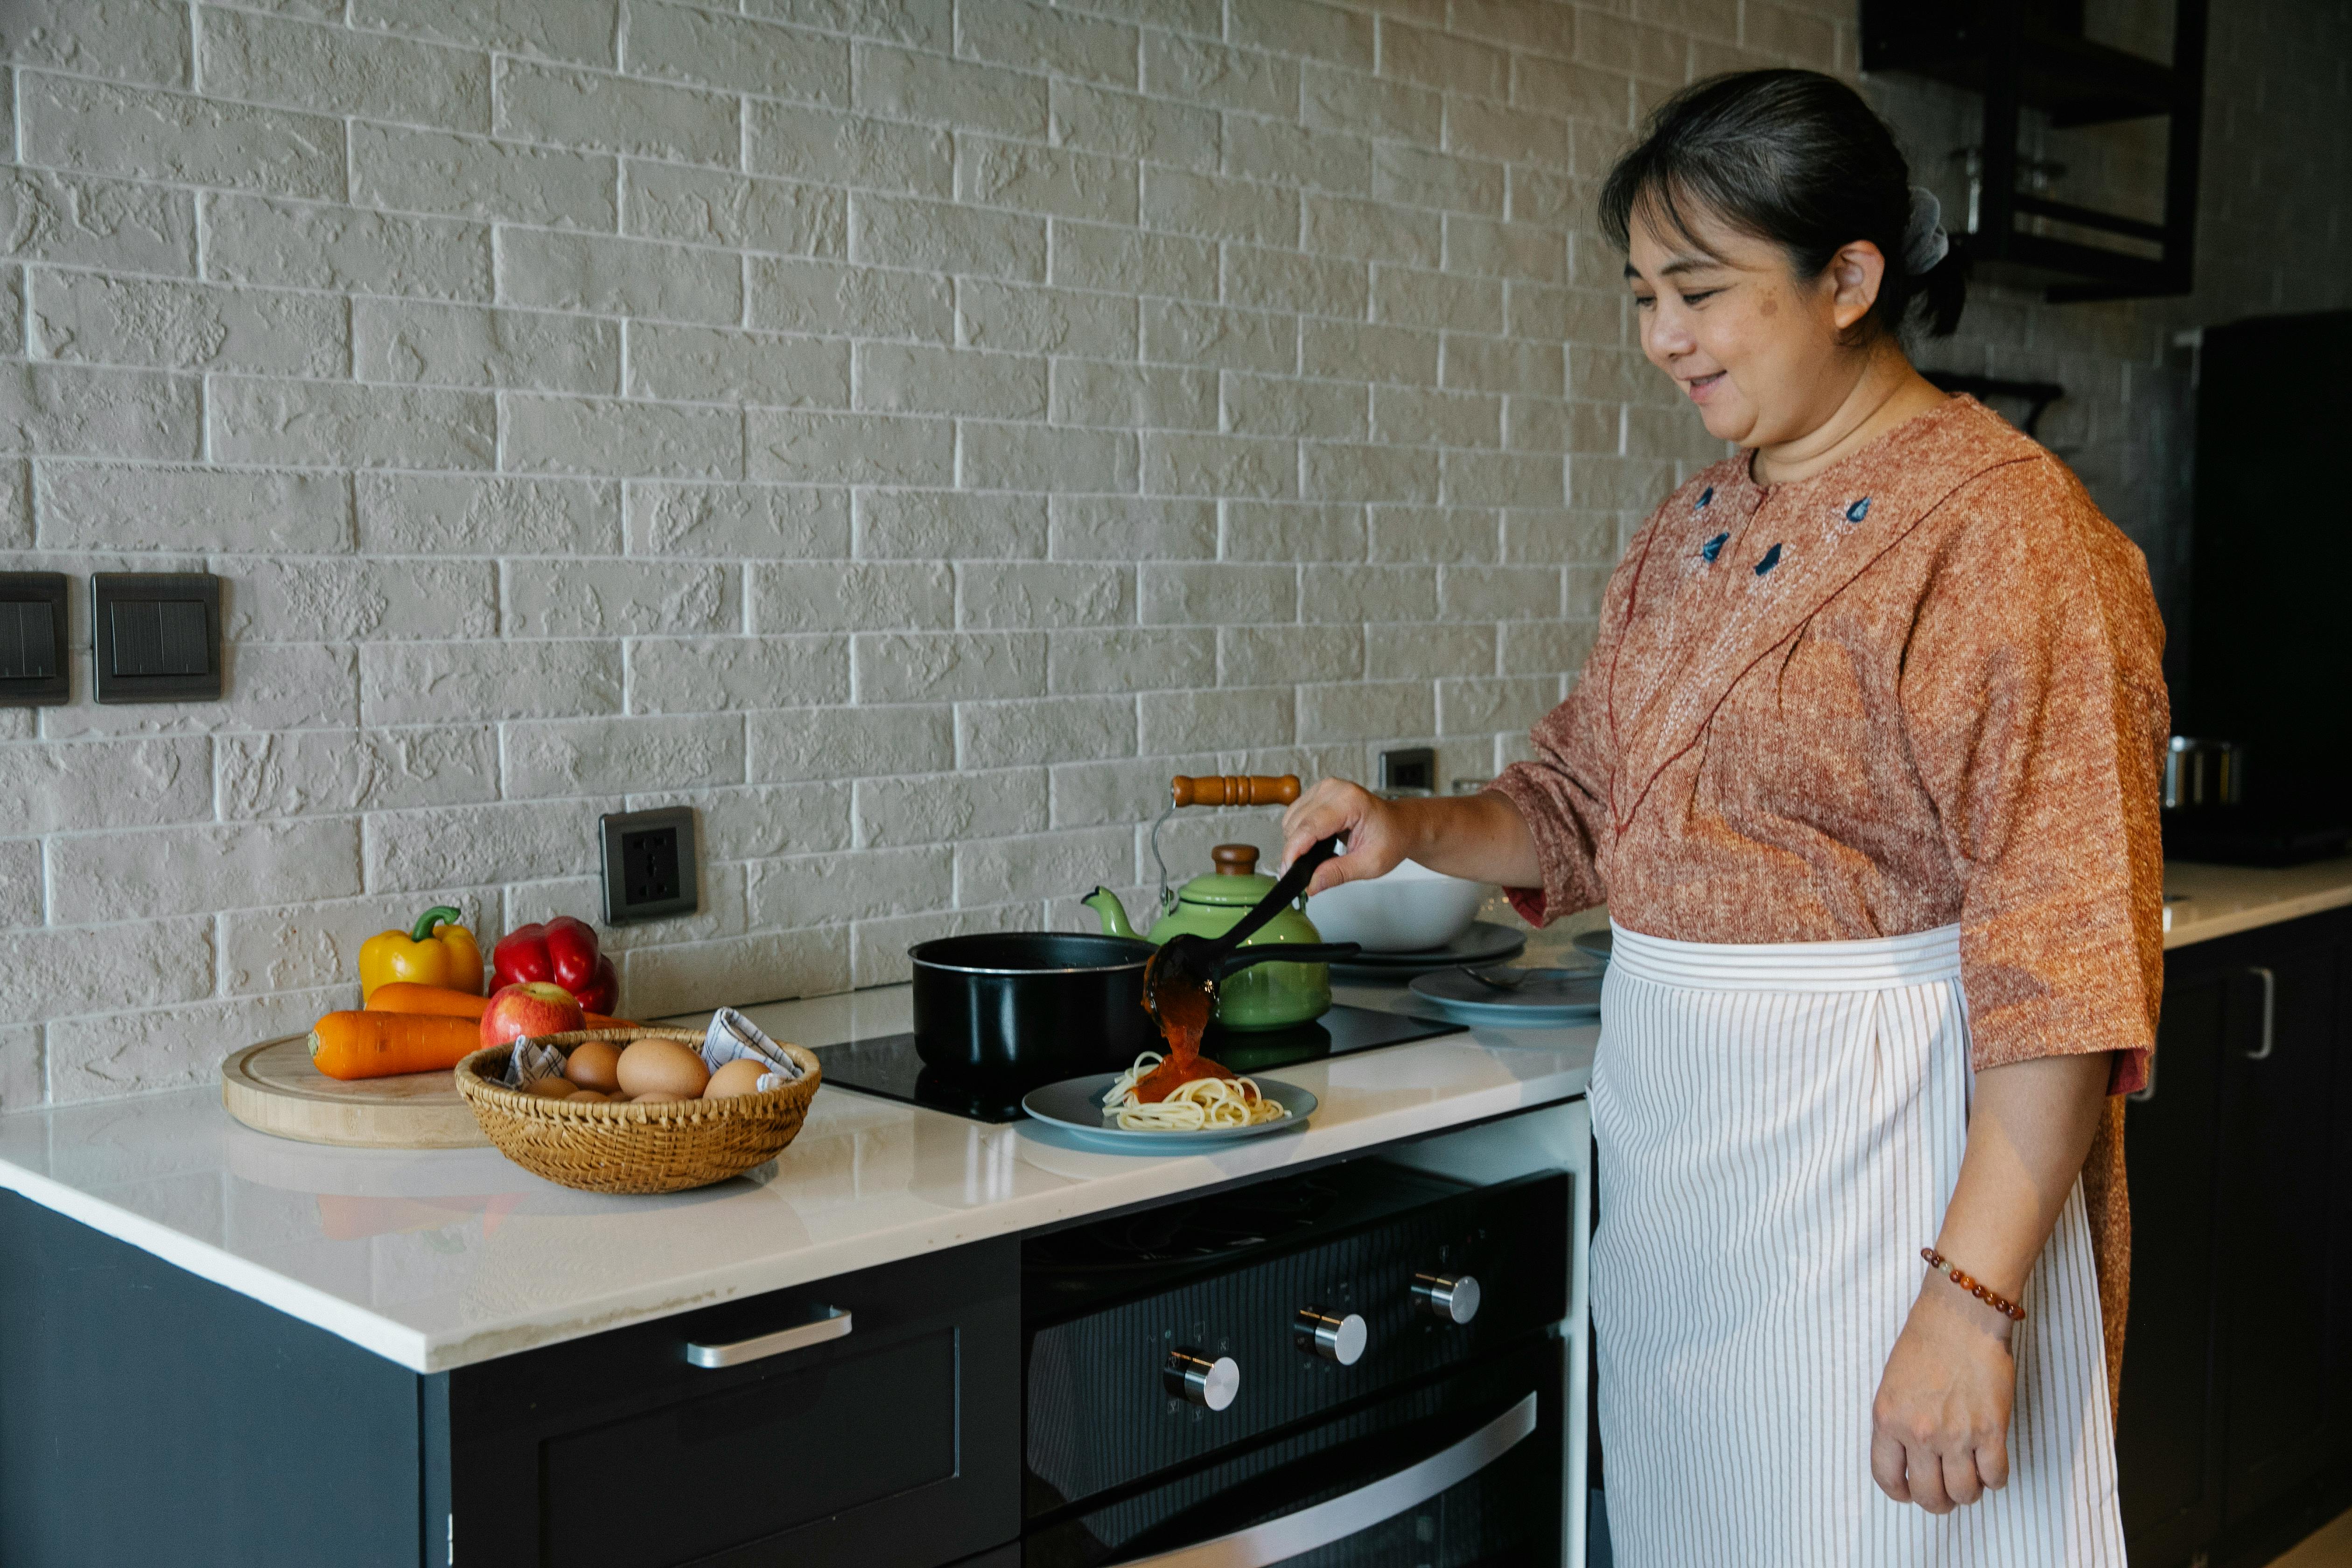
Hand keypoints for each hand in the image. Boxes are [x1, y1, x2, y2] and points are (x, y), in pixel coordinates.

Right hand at [1279, 779, 1409, 896]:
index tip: (1287, 872)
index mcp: (1350, 801)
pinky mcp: (1319, 792)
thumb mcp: (1370, 864)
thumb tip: (1311, 884)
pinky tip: (1315, 842)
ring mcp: (1325, 788)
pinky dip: (1299, 832)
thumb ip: (1338, 873)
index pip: (1309, 827)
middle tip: (1306, 873)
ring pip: (1291, 818)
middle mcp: (1334, 789)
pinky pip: (1296, 814)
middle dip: (1295, 850)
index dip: (1294, 852)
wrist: (1401, 825)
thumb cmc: (1392, 839)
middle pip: (1296, 823)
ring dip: (1296, 841)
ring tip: (1315, 856)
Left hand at [1870, 1278, 2016, 1512]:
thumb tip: (1908, 1460)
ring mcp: (1955, 1435)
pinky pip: (1996, 1477)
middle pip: (1929, 1496)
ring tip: (1971, 1475)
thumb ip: (1897, 1424)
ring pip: (1964, 1494)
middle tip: (1947, 1492)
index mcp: (1887, 1419)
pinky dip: (1996, 1478)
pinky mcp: (1991, 1431)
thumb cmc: (1924, 1344)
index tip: (1909, 1493)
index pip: (1886, 1477)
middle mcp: (1918, 1433)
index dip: (1900, 1493)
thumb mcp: (1892, 1386)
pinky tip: (1992, 1464)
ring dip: (1969, 1491)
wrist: (1960, 1317)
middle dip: (1938, 1501)